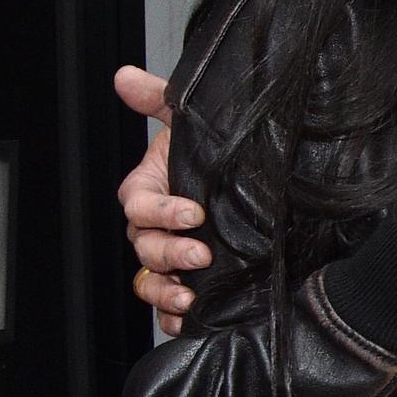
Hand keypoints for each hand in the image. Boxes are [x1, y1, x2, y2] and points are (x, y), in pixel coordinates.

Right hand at [117, 65, 207, 333]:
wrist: (271, 184)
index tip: (193, 212)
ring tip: (191, 296)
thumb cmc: (225, 154)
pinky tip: (189, 320)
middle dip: (169, 252)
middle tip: (201, 253)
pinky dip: (173, 317)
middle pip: (144, 246)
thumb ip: (162, 100)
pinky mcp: (195, 281)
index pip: (139, 204)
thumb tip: (125, 76)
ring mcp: (175, 256)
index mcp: (154, 189)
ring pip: (151, 280)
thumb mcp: (196, 122)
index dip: (160, 210)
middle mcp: (159, 227)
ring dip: (165, 292)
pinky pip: (170, 308)